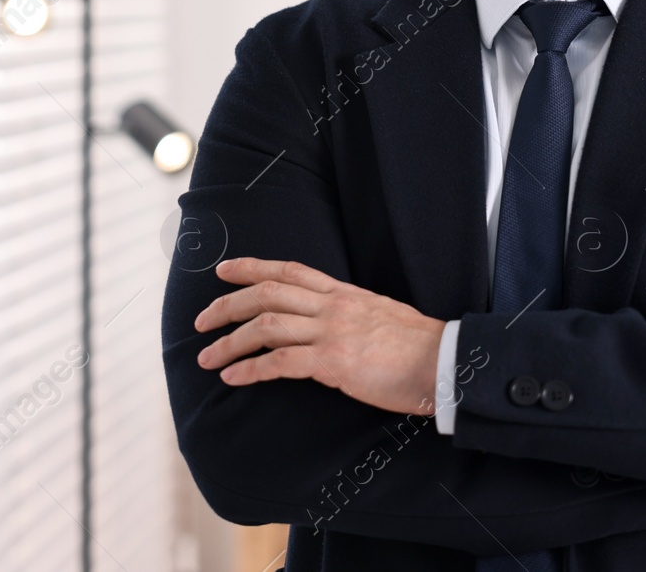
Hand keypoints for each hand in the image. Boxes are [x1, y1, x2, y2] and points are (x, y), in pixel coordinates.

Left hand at [194, 257, 444, 416]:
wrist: (445, 361)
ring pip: (265, 326)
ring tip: (206, 358)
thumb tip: (330, 322)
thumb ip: (350, 314)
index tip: (223, 270)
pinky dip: (250, 369)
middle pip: (266, 293)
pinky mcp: (334, 362)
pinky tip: (232, 378)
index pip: (289, 270)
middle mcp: (332, 306)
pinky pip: (280, 362)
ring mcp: (331, 331)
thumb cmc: (419, 346)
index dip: (251, 267)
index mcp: (343, 293)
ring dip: (229, 342)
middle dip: (227, 305)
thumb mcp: (380, 315)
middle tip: (200, 322)